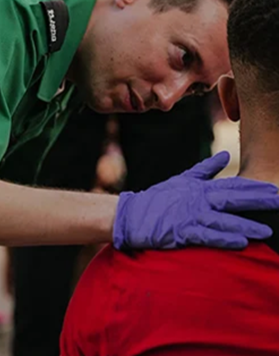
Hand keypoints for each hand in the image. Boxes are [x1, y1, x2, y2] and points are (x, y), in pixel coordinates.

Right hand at [113, 151, 278, 249]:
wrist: (132, 214)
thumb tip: (226, 156)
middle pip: (231, 199)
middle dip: (257, 201)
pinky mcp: (181, 231)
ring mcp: (189, 216)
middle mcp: (197, 200)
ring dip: (245, 225)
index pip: (231, 186)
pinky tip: (240, 242)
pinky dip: (223, 238)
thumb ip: (205, 169)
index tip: (275, 189)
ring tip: (266, 231)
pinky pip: (206, 236)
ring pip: (222, 220)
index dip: (254, 188)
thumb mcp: (182, 180)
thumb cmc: (158, 198)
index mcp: (199, 188)